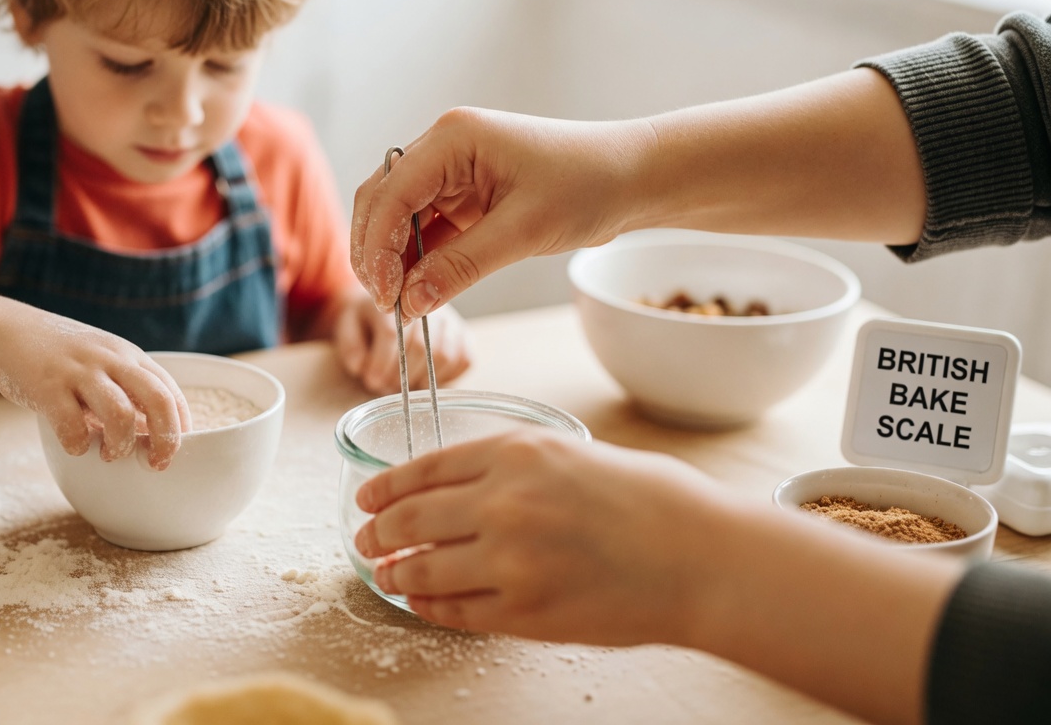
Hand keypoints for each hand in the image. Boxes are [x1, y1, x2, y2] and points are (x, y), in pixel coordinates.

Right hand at [0, 309, 190, 467]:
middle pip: (158, 400)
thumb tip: (155, 433)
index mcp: (128, 356)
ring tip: (109, 453)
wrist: (7, 331)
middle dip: (166, 439)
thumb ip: (128, 391)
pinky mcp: (47, 387)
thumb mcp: (103, 362)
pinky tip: (75, 445)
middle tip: (156, 462)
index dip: (180, 425)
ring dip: (120, 445)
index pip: (170, 390)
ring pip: (120, 415)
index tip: (174, 449)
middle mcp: (109, 360)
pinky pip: (72, 425)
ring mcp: (79, 372)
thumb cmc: (62, 357)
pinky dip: (78, 444)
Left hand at [333, 292, 470, 393]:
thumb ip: (350, 345)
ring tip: (403, 385)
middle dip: (400, 375)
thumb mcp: (348, 326)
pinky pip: (464, 360)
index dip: (381, 362)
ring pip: (444, 356)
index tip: (371, 381)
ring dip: (421, 379)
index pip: (392, 333)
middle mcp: (429, 303)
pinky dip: (446, 377)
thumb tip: (361, 367)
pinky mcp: (464, 334)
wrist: (389, 305)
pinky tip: (424, 379)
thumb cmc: (367, 319)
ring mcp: (451, 319)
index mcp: (396, 297)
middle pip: (421, 347)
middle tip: (385, 387)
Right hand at [351, 108, 653, 316]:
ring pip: (397, 218)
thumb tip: (409, 302)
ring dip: (394, 260)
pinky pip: (424, 229)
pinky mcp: (464, 195)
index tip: (385, 295)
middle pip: (382, 201)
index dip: (378, 247)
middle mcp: (443, 148)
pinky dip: (417, 261)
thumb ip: (460, 266)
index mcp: (453, 138)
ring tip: (402, 304)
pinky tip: (420, 291)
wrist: (632, 178)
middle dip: (376, 253)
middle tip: (386, 304)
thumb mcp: (524, 231)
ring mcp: (451, 171)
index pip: (391, 192)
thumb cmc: (589, 185)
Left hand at [352, 429, 729, 645]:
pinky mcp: (522, 612)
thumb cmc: (651, 501)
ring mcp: (509, 561)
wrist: (701, 556)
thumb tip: (456, 488)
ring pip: (423, 570)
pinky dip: (431, 607)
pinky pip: (455, 611)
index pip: (422, 470)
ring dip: (396, 573)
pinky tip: (425, 603)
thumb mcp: (572, 455)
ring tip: (387, 575)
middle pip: (409, 519)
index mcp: (516, 453)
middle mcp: (503, 503)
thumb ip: (511, 466)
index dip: (385, 487)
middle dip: (378, 532)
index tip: (367, 497)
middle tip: (365, 540)